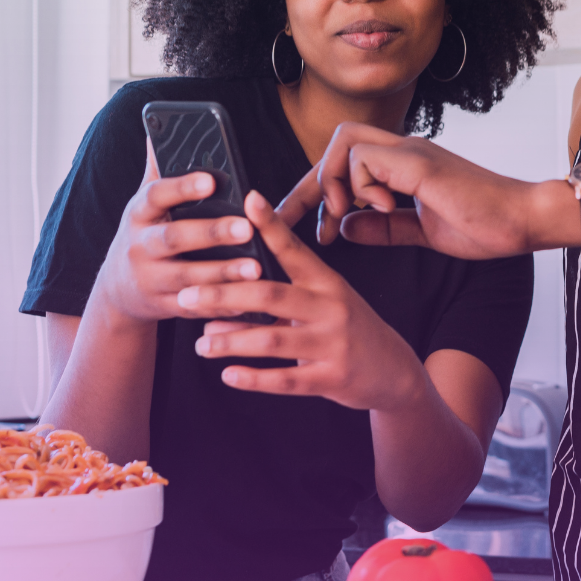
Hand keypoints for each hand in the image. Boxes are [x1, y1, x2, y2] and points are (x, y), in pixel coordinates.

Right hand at [89, 145, 266, 324]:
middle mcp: (140, 246)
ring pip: (188, 277)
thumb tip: (159, 130)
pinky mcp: (163, 307)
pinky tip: (247, 303)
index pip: (157, 194)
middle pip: (175, 238)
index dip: (182, 187)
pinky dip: (220, 306)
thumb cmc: (144, 234)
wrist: (118, 290)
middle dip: (211, 233)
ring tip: (257, 267)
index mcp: (139, 213)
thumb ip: (157, 171)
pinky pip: (194, 306)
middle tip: (246, 227)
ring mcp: (150, 279)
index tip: (211, 180)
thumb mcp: (144, 204)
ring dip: (223, 274)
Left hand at [183, 191, 431, 407]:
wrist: (394, 372)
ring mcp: (333, 344)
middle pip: (271, 294)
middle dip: (225, 294)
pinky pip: (286, 379)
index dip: (271, 225)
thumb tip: (220, 298)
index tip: (247, 200)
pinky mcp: (331, 378)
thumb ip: (280, 297)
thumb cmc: (349, 330)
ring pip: (273, 339)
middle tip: (187, 295)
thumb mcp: (326, 302)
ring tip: (201, 343)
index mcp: (327, 282)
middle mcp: (331, 307)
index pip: (294, 249)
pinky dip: (254, 378)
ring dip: (231, 341)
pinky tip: (228, 375)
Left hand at [276, 121, 559, 257]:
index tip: (305, 224)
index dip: (316, 192)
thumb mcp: (422, 232)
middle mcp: (405, 151)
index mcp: (406, 166)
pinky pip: (365, 159)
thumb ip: (385, 228)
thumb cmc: (486, 226)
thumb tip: (346, 227)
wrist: (524, 220)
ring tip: (350, 214)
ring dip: (336, 183)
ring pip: (345, 143)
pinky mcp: (418, 162)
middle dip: (311, 183)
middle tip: (314, 225)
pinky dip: (362, 187)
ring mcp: (411, 152)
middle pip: (339, 141)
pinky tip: (385, 209)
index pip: (347, 164)